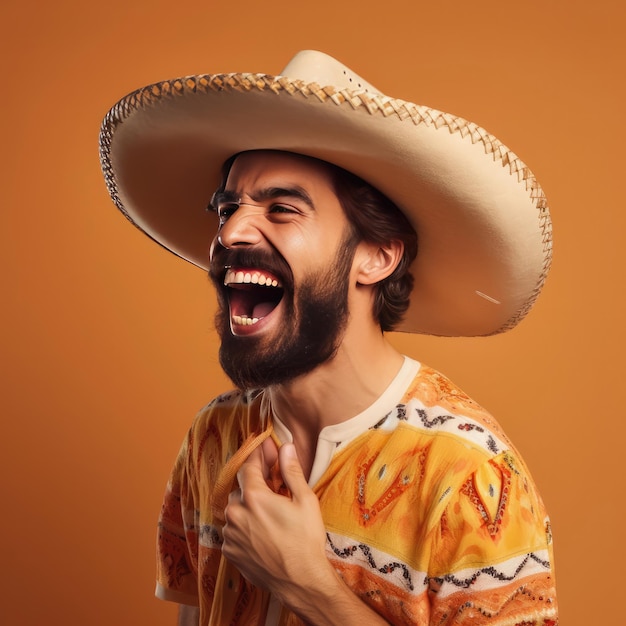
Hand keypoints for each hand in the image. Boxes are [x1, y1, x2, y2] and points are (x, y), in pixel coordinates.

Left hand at [221, 439, 331, 601]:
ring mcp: (230, 534)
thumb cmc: (306, 539)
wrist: (300, 581)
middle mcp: (236, 513)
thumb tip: (285, 447)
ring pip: (235, 510)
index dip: (257, 456)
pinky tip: (261, 531)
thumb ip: (291, 471)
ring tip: (269, 514)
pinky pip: (233, 530)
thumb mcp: (305, 500)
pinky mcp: (229, 551)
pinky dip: (244, 526)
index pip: (248, 467)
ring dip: (248, 507)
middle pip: (241, 488)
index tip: (264, 448)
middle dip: (255, 484)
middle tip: (272, 486)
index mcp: (253, 497)